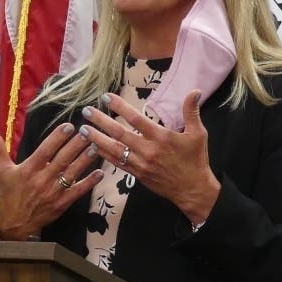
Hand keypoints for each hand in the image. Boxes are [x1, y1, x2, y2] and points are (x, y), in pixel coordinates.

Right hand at [0, 123, 102, 239]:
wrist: (16, 225)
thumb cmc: (9, 194)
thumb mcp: (1, 170)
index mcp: (28, 170)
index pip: (45, 150)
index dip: (57, 138)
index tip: (68, 126)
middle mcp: (42, 180)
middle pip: (62, 160)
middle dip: (76, 145)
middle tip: (88, 132)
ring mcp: (54, 192)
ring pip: (72, 173)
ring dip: (85, 159)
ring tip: (96, 146)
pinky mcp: (62, 203)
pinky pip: (78, 191)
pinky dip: (89, 182)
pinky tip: (100, 172)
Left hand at [79, 90, 219, 224]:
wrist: (193, 190)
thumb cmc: (196, 160)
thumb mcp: (198, 134)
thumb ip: (192, 112)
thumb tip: (195, 91)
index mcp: (161, 137)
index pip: (135, 118)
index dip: (119, 106)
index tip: (106, 97)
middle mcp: (148, 150)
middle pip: (119, 133)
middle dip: (101, 121)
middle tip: (86, 111)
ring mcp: (141, 164)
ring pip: (114, 149)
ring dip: (97, 138)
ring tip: (82, 129)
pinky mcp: (137, 174)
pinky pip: (117, 163)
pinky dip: (104, 155)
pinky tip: (93, 147)